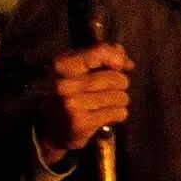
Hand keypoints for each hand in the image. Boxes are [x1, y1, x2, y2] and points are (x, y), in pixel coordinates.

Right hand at [36, 42, 133, 165]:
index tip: (121, 66)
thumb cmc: (71, 92)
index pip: (100, 52)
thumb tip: (128, 62)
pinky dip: (119, 114)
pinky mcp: (82, 123)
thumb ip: (103, 56)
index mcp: (62, 64)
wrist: (52, 128)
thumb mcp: (78, 68)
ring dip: (120, 100)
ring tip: (108, 102)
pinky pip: (118, 113)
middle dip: (121, 83)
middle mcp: (65, 83)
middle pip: (114, 78)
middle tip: (111, 89)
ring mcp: (72, 104)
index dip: (117, 58)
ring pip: (119, 96)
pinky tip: (107, 114)